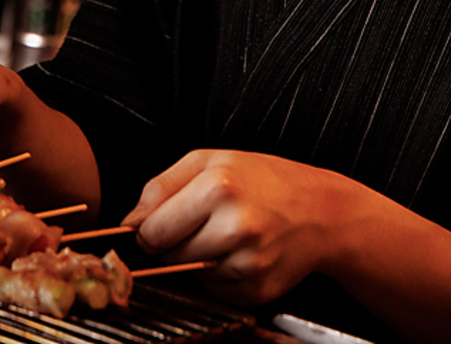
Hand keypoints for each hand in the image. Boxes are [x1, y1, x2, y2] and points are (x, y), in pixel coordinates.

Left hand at [122, 149, 357, 306]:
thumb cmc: (265, 179)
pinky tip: (243, 252)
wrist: (320, 209)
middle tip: (206, 220)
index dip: (153, 227)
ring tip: (228, 232)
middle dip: (178, 241)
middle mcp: (235, 226)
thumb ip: (161, 186)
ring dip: (200, 258)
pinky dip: (221, 275)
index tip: (167, 219)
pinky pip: (215, 290)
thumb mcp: (211, 160)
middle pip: (169, 256)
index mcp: (218, 187)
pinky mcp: (257, 289)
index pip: (152, 231)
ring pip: (190, 274)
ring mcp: (248, 261)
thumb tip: (130, 222)